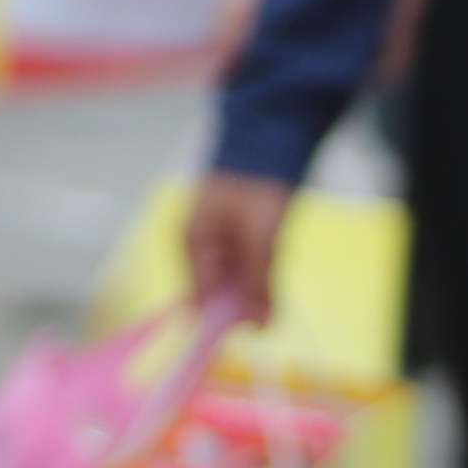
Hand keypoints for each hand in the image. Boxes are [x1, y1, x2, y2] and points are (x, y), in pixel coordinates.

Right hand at [176, 170, 288, 335]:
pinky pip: (243, 264)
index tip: (257, 327)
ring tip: (274, 277)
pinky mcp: (232, 232)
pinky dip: (258, 270)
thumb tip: (259, 328)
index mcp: (192, 243)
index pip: (199, 298)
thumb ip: (258, 282)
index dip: (225, 319)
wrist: (269, 139)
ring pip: (233, 279)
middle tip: (273, 303)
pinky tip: (272, 263)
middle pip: (217, 292)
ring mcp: (214, 238)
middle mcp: (197, 244)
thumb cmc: (257, 186)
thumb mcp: (261, 238)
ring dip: (255, 285)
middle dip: (245, 302)